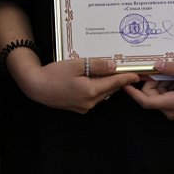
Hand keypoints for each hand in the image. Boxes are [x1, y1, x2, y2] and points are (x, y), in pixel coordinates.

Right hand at [12, 56, 136, 113]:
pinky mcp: (78, 108)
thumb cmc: (53, 74)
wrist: (36, 87)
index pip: (114, 83)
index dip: (126, 78)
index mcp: (91, 91)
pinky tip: (92, 79)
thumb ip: (97, 66)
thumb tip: (113, 66)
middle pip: (109, 89)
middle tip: (124, 70)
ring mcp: (84, 107)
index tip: (137, 75)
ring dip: (106, 84)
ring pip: (101, 94)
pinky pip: (93, 97)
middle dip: (117, 80)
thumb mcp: (76, 65)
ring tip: (107, 72)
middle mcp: (90, 102)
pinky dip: (96, 88)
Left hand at [124, 62, 173, 119]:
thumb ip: (173, 68)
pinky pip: (166, 96)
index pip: (145, 101)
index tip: (124, 83)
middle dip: (155, 81)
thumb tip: (156, 64)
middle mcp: (170, 111)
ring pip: (159, 94)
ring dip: (163, 83)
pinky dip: (169, 86)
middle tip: (165, 71)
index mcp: (172, 104)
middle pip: (151, 95)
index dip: (133, 93)